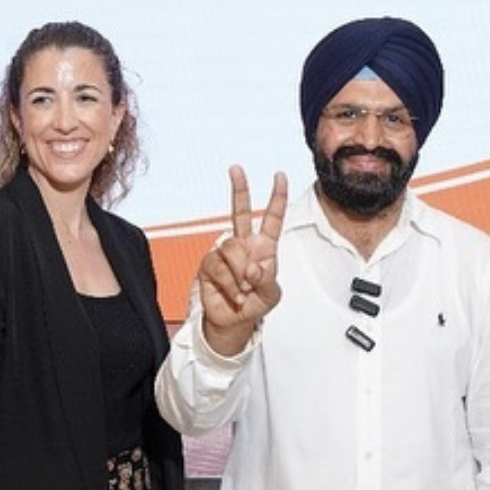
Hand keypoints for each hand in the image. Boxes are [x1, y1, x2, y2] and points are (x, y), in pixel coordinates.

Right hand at [197, 166, 287, 356]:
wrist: (234, 322)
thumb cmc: (256, 304)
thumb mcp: (272, 294)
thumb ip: (266, 279)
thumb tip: (250, 269)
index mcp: (264, 247)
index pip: (272, 218)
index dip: (277, 198)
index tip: (280, 176)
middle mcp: (244, 245)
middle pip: (239, 212)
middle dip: (239, 189)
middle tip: (236, 168)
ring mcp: (224, 253)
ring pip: (231, 248)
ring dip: (240, 273)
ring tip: (244, 290)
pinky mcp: (209, 265)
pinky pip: (218, 266)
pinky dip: (229, 283)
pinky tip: (234, 294)